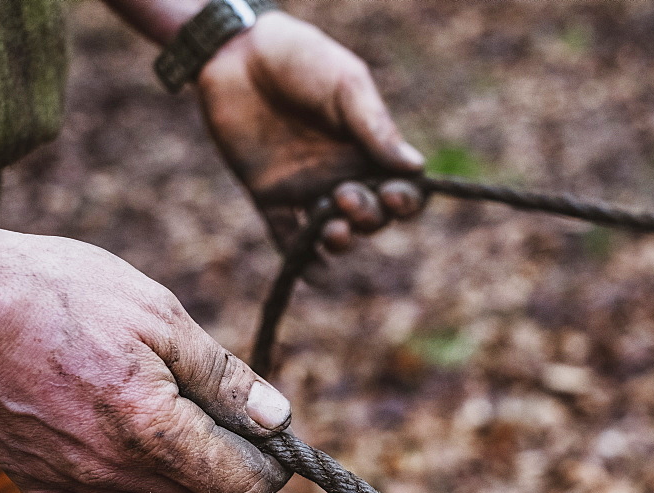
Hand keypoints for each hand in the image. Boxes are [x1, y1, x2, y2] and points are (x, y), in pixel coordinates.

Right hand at [0, 219, 291, 492]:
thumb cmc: (66, 292)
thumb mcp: (163, 317)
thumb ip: (223, 378)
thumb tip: (277, 419)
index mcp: (154, 428)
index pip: (240, 485)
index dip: (270, 465)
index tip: (272, 437)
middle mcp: (112, 469)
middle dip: (228, 466)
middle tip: (221, 416)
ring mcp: (68, 479)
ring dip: (179, 484)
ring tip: (173, 431)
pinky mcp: (30, 478)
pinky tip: (126, 488)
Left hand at [197, 11, 426, 255]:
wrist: (238, 53)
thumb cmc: (301, 60)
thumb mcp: (345, 86)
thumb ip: (375, 128)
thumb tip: (415, 169)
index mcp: (368, 149)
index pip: (402, 188)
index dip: (406, 202)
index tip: (395, 194)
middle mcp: (342, 173)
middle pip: (372, 217)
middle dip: (368, 217)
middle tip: (346, 195)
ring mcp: (306, 188)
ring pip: (334, 232)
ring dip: (341, 240)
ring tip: (334, 230)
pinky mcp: (269, 195)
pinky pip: (287, 236)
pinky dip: (303, 262)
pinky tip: (318, 277)